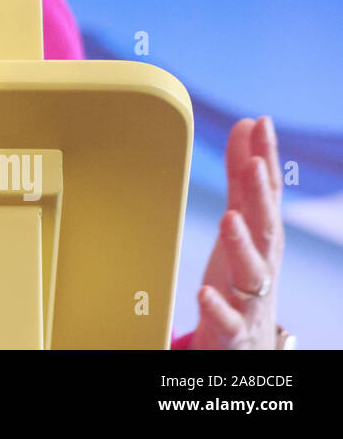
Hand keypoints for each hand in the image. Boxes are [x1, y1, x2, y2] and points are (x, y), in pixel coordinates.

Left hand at [190, 116, 284, 348]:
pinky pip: (226, 319)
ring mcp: (249, 298)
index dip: (266, 158)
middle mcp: (261, 264)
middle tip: (254, 164)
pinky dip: (216, 306)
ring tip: (229, 218)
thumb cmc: (241, 276)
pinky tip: (202, 291)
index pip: (267, 193)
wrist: (246, 344)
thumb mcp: (241, 224)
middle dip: (262, 196)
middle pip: (266, 228)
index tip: (261, 123)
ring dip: (242, 244)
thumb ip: (240, 178)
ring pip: (252, 271)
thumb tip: (247, 125)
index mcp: (262, 237)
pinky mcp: (232, 329)